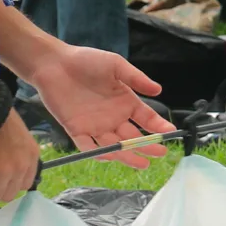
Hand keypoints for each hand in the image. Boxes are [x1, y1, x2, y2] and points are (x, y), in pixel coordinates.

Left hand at [30, 45, 169, 168]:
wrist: (55, 63)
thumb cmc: (87, 60)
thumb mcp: (115, 65)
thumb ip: (135, 78)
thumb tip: (159, 90)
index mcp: (125, 102)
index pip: (146, 118)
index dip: (158, 126)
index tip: (170, 133)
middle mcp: (113, 117)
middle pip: (133, 137)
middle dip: (147, 146)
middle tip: (160, 153)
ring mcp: (95, 126)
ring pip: (114, 146)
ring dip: (127, 155)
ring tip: (142, 164)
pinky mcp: (76, 130)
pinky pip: (88, 146)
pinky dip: (97, 153)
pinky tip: (110, 156)